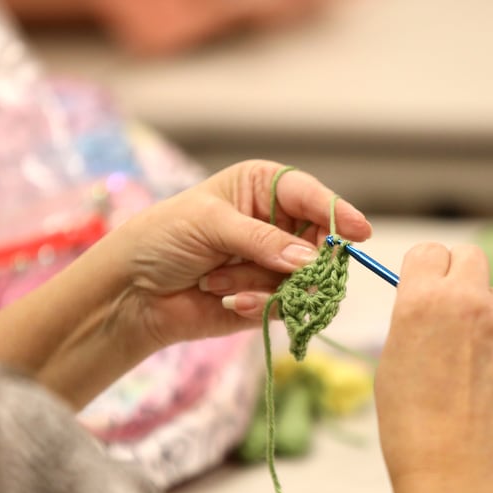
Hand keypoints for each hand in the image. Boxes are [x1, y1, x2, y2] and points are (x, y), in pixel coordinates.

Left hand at [111, 160, 371, 348]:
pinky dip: (259, 303)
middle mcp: (275, 223)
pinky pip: (288, 304)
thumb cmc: (163, 239)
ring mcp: (273, 262)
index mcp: (262, 188)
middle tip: (288, 270)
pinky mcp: (268, 297)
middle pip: (320, 241)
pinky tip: (226, 299)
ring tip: (216, 280)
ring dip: (262, 282)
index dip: (338, 213)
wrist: (133, 292)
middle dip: (302, 258)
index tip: (359, 233)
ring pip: (304, 277)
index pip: (311, 196)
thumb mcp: (210, 224)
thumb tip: (310, 260)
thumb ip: (262, 240)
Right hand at [375, 243, 492, 492]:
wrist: (457, 472)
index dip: (424, 268)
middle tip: (452, 307)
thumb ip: (413, 317)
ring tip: (472, 364)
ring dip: (487, 316)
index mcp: (421, 300)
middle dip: (459, 274)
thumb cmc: (411, 423)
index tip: (424, 284)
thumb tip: (428, 300)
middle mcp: (469, 302)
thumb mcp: (393, 358)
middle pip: (471, 256)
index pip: (428, 251)